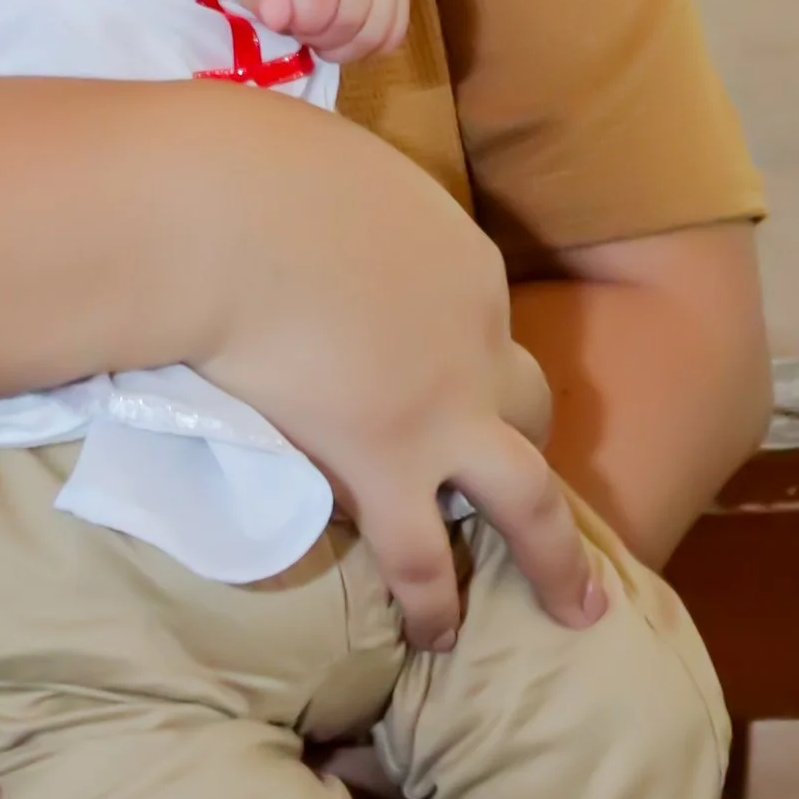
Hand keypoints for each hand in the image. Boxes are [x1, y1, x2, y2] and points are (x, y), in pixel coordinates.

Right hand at [190, 102, 594, 653]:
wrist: (225, 213)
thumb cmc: (251, 166)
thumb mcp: (324, 162)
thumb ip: (336, 199)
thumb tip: (299, 192)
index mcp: (462, 262)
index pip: (472, 315)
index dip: (448, 341)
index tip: (406, 354)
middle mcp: (477, 342)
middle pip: (525, 400)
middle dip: (521, 434)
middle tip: (517, 473)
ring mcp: (442, 413)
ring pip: (530, 499)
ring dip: (554, 557)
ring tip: (572, 607)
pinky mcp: (385, 468)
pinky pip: (424, 556)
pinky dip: (437, 602)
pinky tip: (439, 636)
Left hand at [228, 0, 410, 62]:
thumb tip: (278, 18)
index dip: (302, 23)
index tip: (287, 21)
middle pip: (351, 19)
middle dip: (322, 38)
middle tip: (303, 29)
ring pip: (377, 32)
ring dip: (346, 47)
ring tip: (323, 33)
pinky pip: (395, 32)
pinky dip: (370, 45)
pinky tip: (347, 35)